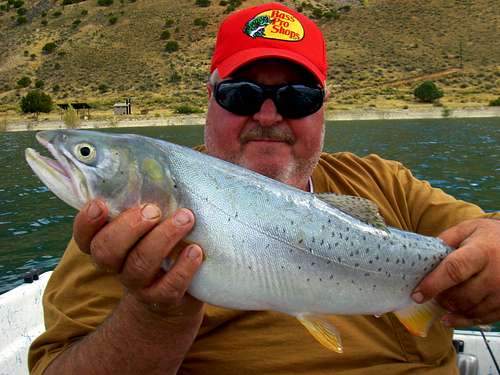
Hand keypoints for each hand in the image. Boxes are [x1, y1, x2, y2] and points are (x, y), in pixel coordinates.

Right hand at [73, 199, 204, 323]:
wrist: (173, 293)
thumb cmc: (160, 241)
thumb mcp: (151, 219)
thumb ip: (151, 194)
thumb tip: (179, 151)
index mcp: (106, 244)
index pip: (84, 236)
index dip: (86, 222)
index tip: (100, 203)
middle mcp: (116, 266)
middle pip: (106, 251)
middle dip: (129, 227)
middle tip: (153, 210)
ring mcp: (138, 285)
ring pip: (138, 266)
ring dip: (162, 239)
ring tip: (185, 219)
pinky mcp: (162, 299)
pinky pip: (168, 288)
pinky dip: (182, 269)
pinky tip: (195, 250)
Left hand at [412, 218, 499, 326]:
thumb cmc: (494, 236)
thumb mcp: (469, 228)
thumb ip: (446, 240)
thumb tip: (425, 256)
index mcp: (482, 252)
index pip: (454, 270)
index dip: (433, 284)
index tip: (417, 294)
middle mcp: (496, 274)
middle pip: (461, 295)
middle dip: (441, 298)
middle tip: (431, 294)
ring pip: (470, 309)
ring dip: (451, 308)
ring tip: (442, 300)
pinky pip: (482, 319)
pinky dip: (463, 320)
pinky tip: (449, 317)